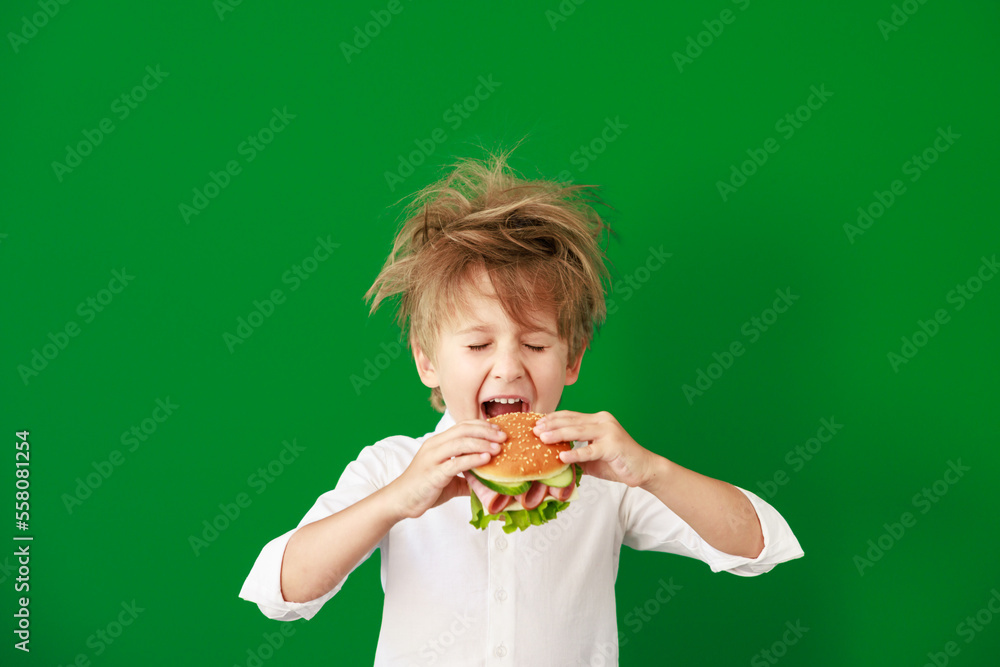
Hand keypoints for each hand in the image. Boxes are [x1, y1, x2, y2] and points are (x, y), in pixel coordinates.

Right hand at [388, 420, 506, 519]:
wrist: (400, 501)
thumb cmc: (424, 488)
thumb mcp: (448, 479)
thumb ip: (466, 477)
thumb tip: (487, 483)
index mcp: (438, 442)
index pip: (463, 426)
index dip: (482, 425)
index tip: (499, 430)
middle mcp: (435, 446)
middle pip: (464, 430)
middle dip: (486, 431)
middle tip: (504, 436)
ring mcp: (433, 459)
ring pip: (460, 443)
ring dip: (482, 443)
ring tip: (498, 448)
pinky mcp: (433, 474)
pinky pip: (455, 463)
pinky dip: (472, 459)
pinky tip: (486, 459)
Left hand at [533, 411, 658, 487]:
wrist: (643, 469)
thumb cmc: (617, 462)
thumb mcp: (591, 458)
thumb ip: (575, 455)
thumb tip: (553, 459)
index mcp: (597, 420)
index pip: (570, 416)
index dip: (552, 419)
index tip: (536, 423)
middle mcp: (603, 421)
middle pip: (571, 421)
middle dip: (551, 425)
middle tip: (534, 430)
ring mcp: (609, 432)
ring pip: (578, 432)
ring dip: (559, 435)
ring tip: (542, 439)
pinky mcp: (613, 446)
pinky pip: (590, 450)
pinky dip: (576, 454)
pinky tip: (562, 457)